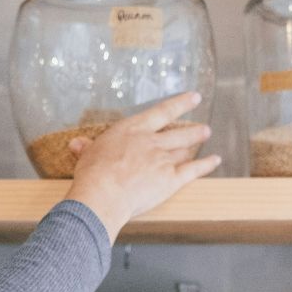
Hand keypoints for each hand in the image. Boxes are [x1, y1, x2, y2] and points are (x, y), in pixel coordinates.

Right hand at [62, 92, 220, 241]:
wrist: (104, 193)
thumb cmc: (92, 174)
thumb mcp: (87, 155)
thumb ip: (87, 148)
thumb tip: (77, 144)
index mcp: (132, 131)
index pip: (161, 113)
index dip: (179, 104)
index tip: (193, 98)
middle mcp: (151, 142)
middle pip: (177, 131)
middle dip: (192, 128)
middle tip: (203, 126)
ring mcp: (163, 159)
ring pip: (185, 148)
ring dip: (196, 142)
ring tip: (205, 136)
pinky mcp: (171, 179)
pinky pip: (193, 170)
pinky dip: (206, 165)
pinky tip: (214, 160)